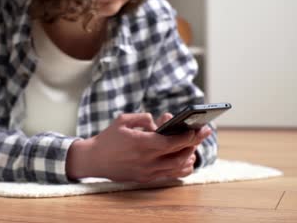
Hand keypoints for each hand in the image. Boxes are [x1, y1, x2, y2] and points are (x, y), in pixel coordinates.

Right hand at [66, 113, 211, 182]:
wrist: (93, 160)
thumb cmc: (107, 139)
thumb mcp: (123, 120)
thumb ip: (143, 118)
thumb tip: (159, 122)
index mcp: (141, 143)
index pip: (172, 142)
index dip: (188, 136)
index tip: (198, 128)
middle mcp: (146, 160)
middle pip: (179, 155)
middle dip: (194, 143)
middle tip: (203, 133)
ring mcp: (147, 172)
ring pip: (177, 167)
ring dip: (189, 156)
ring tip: (193, 145)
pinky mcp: (145, 178)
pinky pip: (169, 175)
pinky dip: (180, 168)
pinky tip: (184, 159)